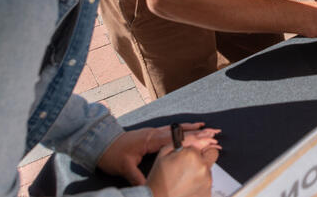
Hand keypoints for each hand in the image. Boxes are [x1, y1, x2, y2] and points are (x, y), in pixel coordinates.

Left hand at [99, 123, 220, 186]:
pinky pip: (171, 130)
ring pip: (177, 129)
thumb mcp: (124, 168)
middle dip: (199, 132)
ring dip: (192, 129)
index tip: (207, 139)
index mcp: (151, 140)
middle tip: (216, 132)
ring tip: (207, 128)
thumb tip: (148, 188)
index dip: (193, 140)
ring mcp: (153, 132)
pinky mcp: (151, 134)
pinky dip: (182, 129)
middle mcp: (154, 133)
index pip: (176, 139)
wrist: (100, 143)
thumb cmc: (112, 154)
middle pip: (180, 131)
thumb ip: (137, 177)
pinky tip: (188, 129)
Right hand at [147, 145, 218, 196]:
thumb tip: (196, 135)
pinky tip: (188, 187)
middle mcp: (202, 167)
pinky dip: (200, 184)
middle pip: (212, 155)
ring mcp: (206, 181)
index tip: (190, 155)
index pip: (205, 144)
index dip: (195, 150)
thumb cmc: (159, 178)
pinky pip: (208, 183)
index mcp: (192, 155)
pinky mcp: (207, 192)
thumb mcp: (165, 153)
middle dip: (203, 158)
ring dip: (201, 172)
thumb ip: (183, 141)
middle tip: (189, 166)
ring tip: (185, 179)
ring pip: (209, 170)